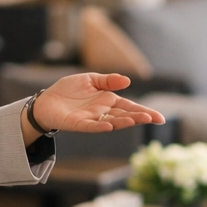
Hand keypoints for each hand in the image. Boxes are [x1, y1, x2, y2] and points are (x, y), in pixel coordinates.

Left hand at [28, 73, 164, 136]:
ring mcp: (92, 119)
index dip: (144, 112)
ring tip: (134, 120)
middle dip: (138, 117)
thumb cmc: (69, 90)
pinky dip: (100, 126)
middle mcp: (103, 112)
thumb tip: (127, 81)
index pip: (130, 106)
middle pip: (124, 115)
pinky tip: (109, 126)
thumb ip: (108, 80)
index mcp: (108, 100)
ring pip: (111, 122)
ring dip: (122, 122)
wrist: (47, 100)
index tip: (159, 118)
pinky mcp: (79, 124)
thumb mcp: (90, 79)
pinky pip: (91, 126)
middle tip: (153, 119)